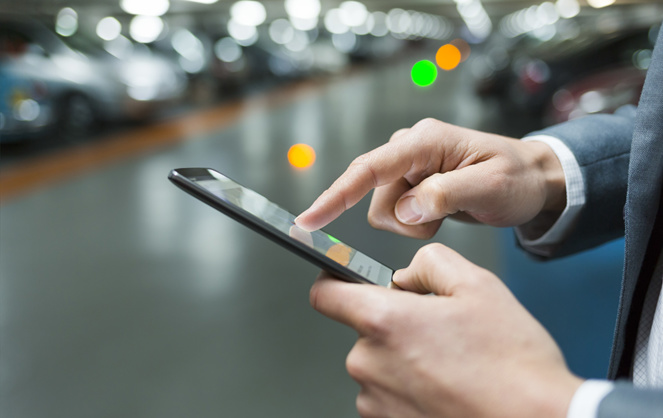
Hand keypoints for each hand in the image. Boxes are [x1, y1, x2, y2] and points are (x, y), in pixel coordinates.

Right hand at [296, 118, 564, 238]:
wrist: (532, 181)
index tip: (308, 221)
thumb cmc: (516, 178)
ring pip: (383, 210)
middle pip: (374, 197)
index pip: (369, 169)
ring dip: (412, 224)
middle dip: (405, 220)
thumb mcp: (490, 187)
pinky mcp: (410, 184)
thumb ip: (445, 195)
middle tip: (443, 219)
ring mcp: (408, 167)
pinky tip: (440, 214)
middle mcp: (409, 149)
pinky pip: (395, 214)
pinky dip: (415, 224)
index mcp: (424, 142)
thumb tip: (405, 210)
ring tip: (446, 215)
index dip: (336, 196)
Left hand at [310, 243, 582, 417]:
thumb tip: (405, 275)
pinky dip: (411, 389)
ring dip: (405, 360)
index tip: (347, 281)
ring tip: (451, 365)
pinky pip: (389, 395)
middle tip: (440, 331)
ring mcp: (376, 402)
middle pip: (364, 330)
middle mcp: (369, 364)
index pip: (325, 294)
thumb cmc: (511, 365)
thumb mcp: (477, 286)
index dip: (335, 281)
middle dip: (395, 324)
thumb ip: (430, 263)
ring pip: (379, 364)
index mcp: (384, 322)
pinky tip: (447, 388)